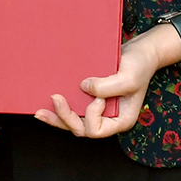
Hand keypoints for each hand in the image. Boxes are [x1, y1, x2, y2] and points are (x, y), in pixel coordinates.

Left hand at [36, 38, 160, 138]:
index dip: (91, 116)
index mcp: (121, 120)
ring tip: (40, 111)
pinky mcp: (91, 98)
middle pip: (81, 129)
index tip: (98, 97)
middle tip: (55, 99)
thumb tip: (84, 87)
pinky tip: (48, 102)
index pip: (96, 130)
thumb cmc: (140, 65)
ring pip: (74, 121)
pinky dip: (61, 107)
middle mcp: (108, 118)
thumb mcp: (128, 77)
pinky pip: (74, 108)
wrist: (140, 51)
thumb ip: (108, 86)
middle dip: (64, 118)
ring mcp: (99, 110)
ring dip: (57, 117)